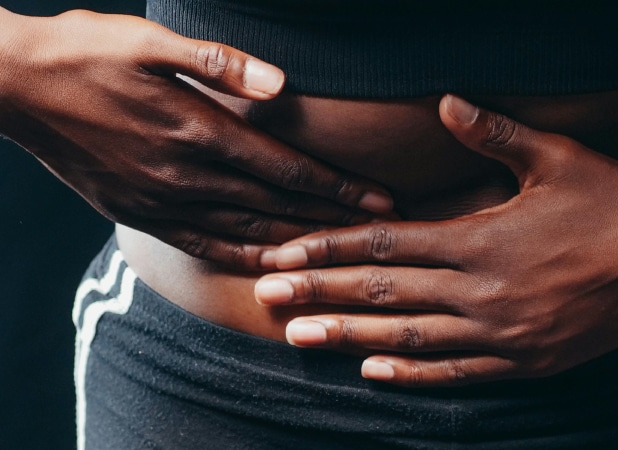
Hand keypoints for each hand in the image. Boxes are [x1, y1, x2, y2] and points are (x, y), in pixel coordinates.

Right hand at [0, 9, 391, 268]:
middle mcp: (184, 175)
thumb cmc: (87, 52)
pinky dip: (241, 254)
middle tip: (378, 235)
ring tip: (339, 255)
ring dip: (297, 242)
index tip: (380, 201)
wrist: (14, 87)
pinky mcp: (139, 213)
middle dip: (333, 220)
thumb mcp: (151, 40)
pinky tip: (270, 262)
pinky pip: (202, 244)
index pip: (286, 167)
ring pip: (245, 230)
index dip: (338, 187)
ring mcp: (160, 200)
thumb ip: (220, 62)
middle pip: (277, 204)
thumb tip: (281, 86)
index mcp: (197, 129)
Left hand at [254, 95, 617, 385]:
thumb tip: (447, 100)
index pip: (385, 243)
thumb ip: (492, 132)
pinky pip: (458, 372)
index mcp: (481, 237)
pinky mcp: (528, 361)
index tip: (286, 253)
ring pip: (410, 336)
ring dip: (350, 337)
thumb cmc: (616, 198)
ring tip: (299, 338)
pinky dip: (413, 373)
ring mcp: (504, 333)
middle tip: (265, 297)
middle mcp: (483, 290)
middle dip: (320, 293)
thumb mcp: (555, 156)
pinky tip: (374, 372)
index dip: (330, 248)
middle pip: (384, 292)